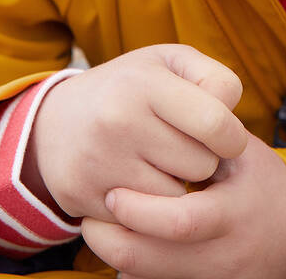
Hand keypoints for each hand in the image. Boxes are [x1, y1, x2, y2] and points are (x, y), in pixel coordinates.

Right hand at [23, 44, 247, 221]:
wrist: (54, 121)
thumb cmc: (130, 88)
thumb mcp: (169, 62)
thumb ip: (214, 79)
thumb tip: (231, 118)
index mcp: (146, 82)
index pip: (216, 123)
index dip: (231, 135)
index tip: (223, 136)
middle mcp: (119, 120)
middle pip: (201, 165)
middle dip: (201, 159)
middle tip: (179, 145)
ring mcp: (99, 161)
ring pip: (176, 199)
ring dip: (175, 185)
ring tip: (156, 161)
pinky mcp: (83, 197)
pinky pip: (144, 221)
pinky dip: (147, 207)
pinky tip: (133, 182)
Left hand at [81, 131, 285, 278]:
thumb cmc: (264, 185)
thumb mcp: (245, 156)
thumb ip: (206, 142)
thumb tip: (154, 123)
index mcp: (235, 213)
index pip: (180, 221)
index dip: (140, 209)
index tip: (113, 191)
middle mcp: (223, 255)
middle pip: (151, 261)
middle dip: (111, 240)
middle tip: (90, 216)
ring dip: (116, 256)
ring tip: (96, 228)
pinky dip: (134, 270)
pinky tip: (125, 245)